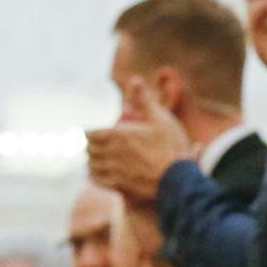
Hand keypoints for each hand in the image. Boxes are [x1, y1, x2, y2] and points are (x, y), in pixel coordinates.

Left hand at [85, 79, 192, 203]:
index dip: (88, 133)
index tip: (90, 132)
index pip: (88, 134)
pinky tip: (97, 174)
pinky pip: (98, 181)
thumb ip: (145, 100)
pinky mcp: (119, 187)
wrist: (179, 181)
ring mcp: (114, 172)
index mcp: (117, 135)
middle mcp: (111, 153)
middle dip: (89, 145)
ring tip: (95, 158)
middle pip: (88, 150)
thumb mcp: (160, 119)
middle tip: (92, 144)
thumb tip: (135, 79)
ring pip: (91, 166)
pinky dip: (95, 176)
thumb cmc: (170, 148)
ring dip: (91, 160)